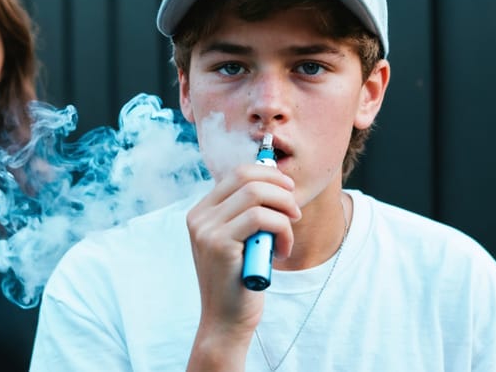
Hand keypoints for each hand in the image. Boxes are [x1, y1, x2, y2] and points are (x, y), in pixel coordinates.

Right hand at [185, 164, 299, 369]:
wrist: (225, 322)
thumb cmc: (239, 282)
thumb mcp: (239, 241)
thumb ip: (245, 214)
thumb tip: (274, 180)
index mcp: (201, 213)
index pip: (237, 173)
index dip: (268, 173)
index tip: (288, 189)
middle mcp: (199, 217)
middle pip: (247, 177)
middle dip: (280, 189)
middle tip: (295, 212)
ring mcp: (206, 230)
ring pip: (256, 194)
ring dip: (283, 212)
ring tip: (287, 237)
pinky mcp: (219, 245)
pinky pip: (262, 218)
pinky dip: (282, 230)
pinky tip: (281, 251)